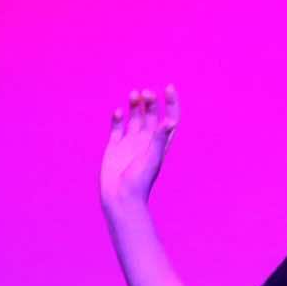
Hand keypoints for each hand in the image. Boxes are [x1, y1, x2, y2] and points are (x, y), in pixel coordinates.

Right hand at [101, 86, 180, 209]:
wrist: (120, 198)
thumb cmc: (139, 181)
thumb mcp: (152, 159)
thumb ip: (159, 140)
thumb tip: (169, 122)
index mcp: (160, 143)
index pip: (170, 118)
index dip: (171, 103)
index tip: (169, 87)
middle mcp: (146, 141)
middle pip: (151, 115)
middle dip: (150, 102)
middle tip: (146, 92)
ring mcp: (130, 143)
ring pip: (134, 118)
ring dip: (135, 105)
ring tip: (133, 94)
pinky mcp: (115, 146)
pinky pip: (117, 127)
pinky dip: (117, 118)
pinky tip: (117, 111)